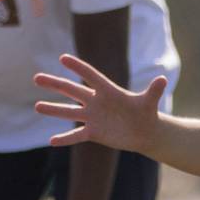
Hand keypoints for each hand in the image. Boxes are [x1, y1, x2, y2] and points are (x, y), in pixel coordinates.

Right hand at [35, 56, 165, 152]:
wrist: (144, 132)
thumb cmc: (146, 113)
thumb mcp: (149, 103)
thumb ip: (153, 91)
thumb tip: (163, 79)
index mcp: (108, 91)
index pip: (90, 76)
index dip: (78, 68)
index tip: (63, 58)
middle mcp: (96, 102)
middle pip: (71, 90)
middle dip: (55, 84)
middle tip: (37, 78)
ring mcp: (92, 117)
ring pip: (69, 111)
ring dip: (53, 109)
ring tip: (37, 106)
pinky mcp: (93, 132)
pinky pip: (76, 136)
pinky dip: (65, 139)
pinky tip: (51, 141)